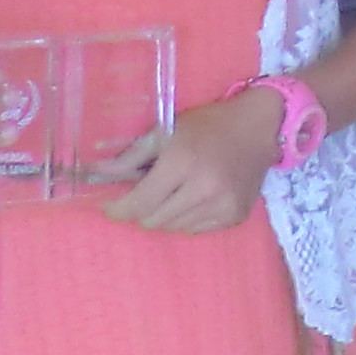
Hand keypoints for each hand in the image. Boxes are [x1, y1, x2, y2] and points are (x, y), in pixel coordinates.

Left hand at [101, 88, 281, 234]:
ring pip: (173, 228)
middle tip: (141, 194)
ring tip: (169, 193)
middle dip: (140, 211)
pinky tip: (192, 198)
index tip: (109, 206)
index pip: (139, 203)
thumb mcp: (165, 131)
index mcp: (183, 163)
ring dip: (163, 215)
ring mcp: (223, 206)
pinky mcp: (236, 217)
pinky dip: (185, 219)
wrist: (258, 127)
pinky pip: (195, 229)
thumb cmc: (207, 125)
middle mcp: (204, 190)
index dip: (118, 209)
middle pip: (153, 220)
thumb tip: (98, 175)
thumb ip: (130, 157)